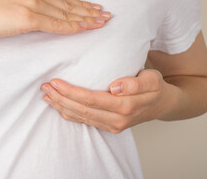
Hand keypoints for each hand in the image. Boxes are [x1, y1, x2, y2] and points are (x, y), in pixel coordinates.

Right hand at [0, 0, 110, 40]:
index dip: (79, 3)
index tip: (94, 7)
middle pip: (67, 4)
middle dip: (89, 11)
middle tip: (106, 16)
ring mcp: (31, 3)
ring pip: (65, 13)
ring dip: (85, 19)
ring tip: (101, 22)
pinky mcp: (27, 18)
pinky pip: (55, 24)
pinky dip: (71, 26)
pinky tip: (84, 29)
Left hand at [40, 69, 172, 133]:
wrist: (162, 104)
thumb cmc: (155, 87)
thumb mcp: (152, 79)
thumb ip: (136, 83)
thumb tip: (115, 87)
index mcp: (125, 106)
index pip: (91, 99)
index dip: (71, 91)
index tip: (55, 82)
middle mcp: (117, 119)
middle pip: (82, 109)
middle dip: (60, 98)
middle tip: (44, 87)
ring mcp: (112, 125)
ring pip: (81, 117)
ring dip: (61, 106)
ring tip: (46, 95)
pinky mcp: (109, 126)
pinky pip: (85, 121)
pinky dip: (69, 114)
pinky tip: (58, 107)